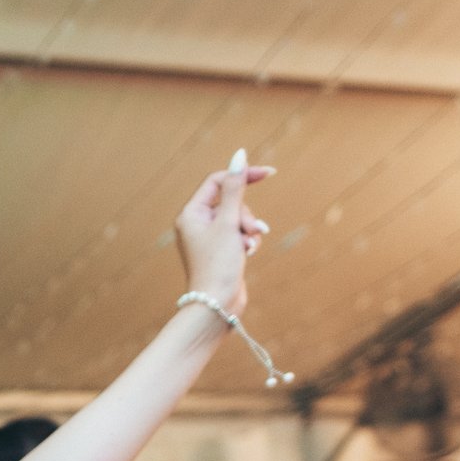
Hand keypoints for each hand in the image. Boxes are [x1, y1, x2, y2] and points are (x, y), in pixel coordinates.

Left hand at [173, 152, 274, 315]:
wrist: (217, 305)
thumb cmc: (218, 264)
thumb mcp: (229, 222)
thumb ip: (236, 187)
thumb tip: (239, 155)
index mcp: (190, 214)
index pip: (218, 181)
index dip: (242, 176)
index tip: (269, 173)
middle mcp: (196, 224)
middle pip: (232, 202)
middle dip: (246, 215)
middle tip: (250, 231)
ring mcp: (208, 239)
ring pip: (239, 219)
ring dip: (249, 230)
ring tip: (249, 246)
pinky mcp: (221, 251)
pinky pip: (240, 235)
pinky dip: (248, 241)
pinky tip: (248, 253)